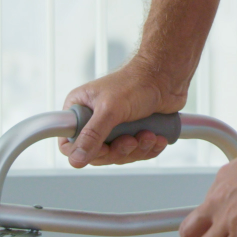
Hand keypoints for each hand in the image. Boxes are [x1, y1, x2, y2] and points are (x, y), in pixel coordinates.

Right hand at [59, 60, 185, 167]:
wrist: (166, 77)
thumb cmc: (137, 82)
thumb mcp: (110, 109)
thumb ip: (92, 135)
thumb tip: (76, 159)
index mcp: (80, 109)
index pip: (69, 143)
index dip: (86, 152)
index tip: (105, 147)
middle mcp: (94, 119)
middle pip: (98, 154)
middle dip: (119, 151)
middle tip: (132, 139)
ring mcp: (114, 128)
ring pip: (119, 155)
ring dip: (137, 149)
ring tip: (149, 135)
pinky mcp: (133, 132)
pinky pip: (136, 153)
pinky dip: (148, 149)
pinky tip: (156, 138)